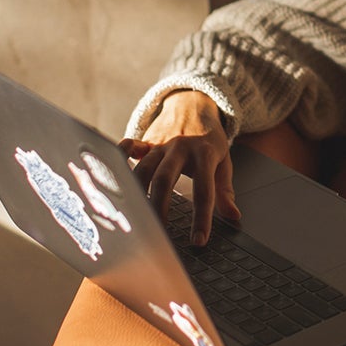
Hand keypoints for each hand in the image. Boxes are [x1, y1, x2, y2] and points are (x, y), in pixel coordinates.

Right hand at [119, 90, 239, 245]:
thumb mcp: (224, 161)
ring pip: (143, 169)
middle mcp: (180, 147)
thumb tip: (234, 217)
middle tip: (158, 234)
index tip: (198, 241)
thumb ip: (225, 189)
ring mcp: (160, 143)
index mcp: (204, 154)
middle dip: (159, 208)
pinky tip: (111, 176)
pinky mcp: (146, 141)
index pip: (204, 190)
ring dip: (137, 194)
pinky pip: (129, 147)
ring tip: (135, 218)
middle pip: (165, 179)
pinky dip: (119, 159)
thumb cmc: (209, 139)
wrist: (194, 104)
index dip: (201, 218)